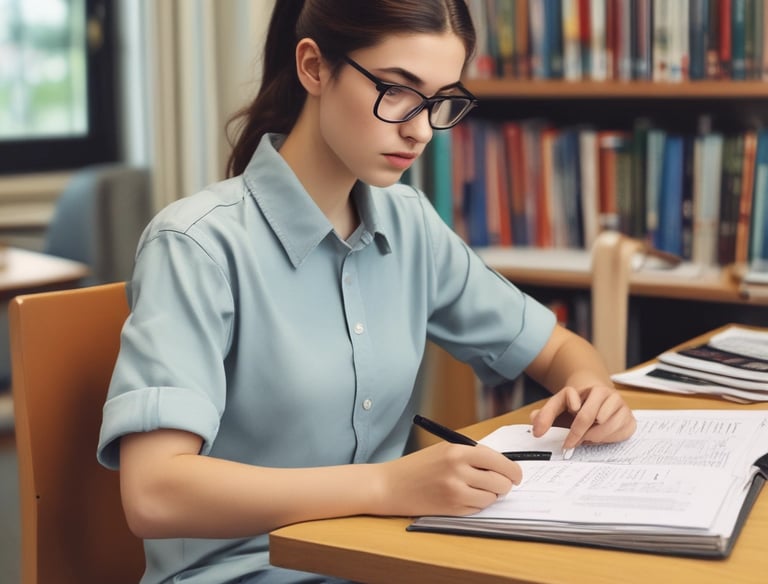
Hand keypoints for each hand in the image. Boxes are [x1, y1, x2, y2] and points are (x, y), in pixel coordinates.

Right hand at [376, 441, 521, 516]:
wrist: (390, 485)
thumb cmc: (418, 466)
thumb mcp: (444, 449)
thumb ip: (472, 454)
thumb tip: (503, 464)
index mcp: (458, 451)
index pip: (499, 461)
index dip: (513, 470)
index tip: (516, 474)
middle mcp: (458, 471)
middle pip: (500, 482)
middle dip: (504, 484)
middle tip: (500, 483)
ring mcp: (455, 492)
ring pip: (491, 498)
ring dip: (490, 496)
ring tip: (477, 489)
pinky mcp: (451, 509)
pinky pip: (478, 509)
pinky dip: (477, 505)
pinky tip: (464, 497)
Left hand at [529, 385, 635, 448]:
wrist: (601, 402)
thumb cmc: (578, 407)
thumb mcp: (560, 407)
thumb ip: (546, 416)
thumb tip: (537, 431)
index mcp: (583, 388)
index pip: (569, 395)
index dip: (569, 405)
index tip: (569, 416)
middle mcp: (602, 392)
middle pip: (587, 416)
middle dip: (576, 433)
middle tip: (569, 444)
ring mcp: (618, 403)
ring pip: (604, 426)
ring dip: (593, 436)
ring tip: (588, 436)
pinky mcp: (629, 416)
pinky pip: (619, 432)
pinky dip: (608, 438)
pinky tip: (602, 435)